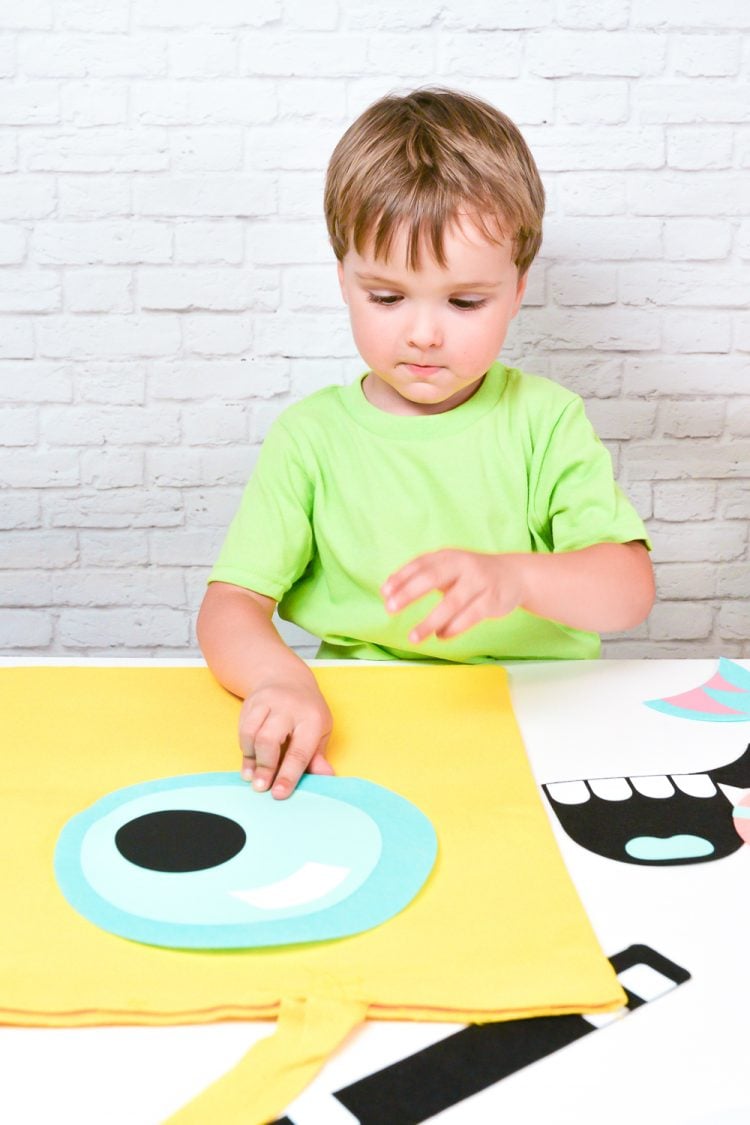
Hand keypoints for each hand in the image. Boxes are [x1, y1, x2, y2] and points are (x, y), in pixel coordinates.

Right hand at [238, 678, 333, 799]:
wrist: (286, 677)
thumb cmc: (307, 710)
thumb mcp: (321, 729)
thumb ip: (318, 755)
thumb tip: (325, 777)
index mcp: (311, 718)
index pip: (299, 751)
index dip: (288, 775)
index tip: (279, 794)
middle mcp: (288, 708)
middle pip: (269, 740)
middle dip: (265, 767)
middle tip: (261, 788)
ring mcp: (267, 703)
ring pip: (251, 734)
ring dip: (251, 759)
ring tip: (253, 777)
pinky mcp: (251, 703)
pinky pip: (242, 729)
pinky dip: (244, 749)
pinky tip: (249, 763)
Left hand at [382, 549, 525, 643]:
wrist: (514, 575)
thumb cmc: (471, 574)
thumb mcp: (449, 567)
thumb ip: (422, 575)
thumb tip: (389, 589)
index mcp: (448, 556)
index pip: (420, 564)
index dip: (401, 577)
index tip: (384, 593)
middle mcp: (463, 565)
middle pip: (432, 577)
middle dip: (409, 593)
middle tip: (390, 608)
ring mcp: (479, 582)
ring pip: (451, 603)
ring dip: (430, 621)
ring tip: (413, 637)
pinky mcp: (491, 600)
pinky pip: (469, 617)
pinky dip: (452, 628)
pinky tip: (440, 636)